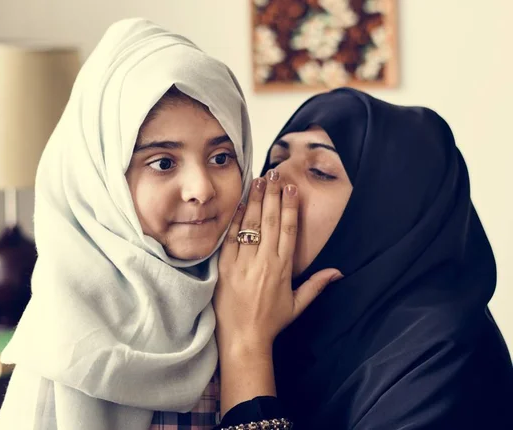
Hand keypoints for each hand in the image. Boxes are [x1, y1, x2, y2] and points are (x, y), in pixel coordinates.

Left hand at [214, 169, 341, 355]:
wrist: (243, 339)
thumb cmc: (270, 322)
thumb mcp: (297, 305)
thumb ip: (317, 285)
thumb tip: (338, 272)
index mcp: (283, 268)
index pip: (288, 229)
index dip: (290, 206)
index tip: (292, 187)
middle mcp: (264, 262)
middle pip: (271, 220)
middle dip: (273, 194)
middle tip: (275, 173)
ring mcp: (243, 263)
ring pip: (251, 225)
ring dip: (255, 200)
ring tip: (258, 179)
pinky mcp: (225, 267)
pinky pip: (231, 238)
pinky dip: (235, 219)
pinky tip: (240, 203)